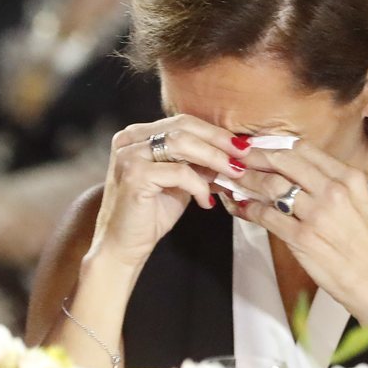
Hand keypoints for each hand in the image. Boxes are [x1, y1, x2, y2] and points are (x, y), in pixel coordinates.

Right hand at [88, 115, 249, 268]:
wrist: (124, 245)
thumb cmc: (151, 213)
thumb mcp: (180, 182)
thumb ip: (199, 164)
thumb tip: (234, 154)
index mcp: (138, 135)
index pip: (183, 122)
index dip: (215, 132)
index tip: (242, 146)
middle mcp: (130, 140)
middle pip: (183, 126)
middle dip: (218, 141)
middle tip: (243, 156)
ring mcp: (129, 155)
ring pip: (181, 143)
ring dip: (214, 158)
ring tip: (233, 174)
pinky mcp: (134, 176)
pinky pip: (178, 172)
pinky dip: (198, 185)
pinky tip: (206, 202)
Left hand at [229, 142, 367, 322]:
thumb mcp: (360, 204)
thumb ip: (333, 186)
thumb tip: (298, 176)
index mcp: (349, 178)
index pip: (304, 149)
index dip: (277, 145)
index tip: (261, 147)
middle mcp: (333, 191)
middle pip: (283, 161)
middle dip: (254, 157)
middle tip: (237, 157)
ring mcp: (316, 214)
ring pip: (270, 185)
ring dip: (247, 181)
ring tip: (233, 180)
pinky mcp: (302, 238)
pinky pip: (266, 215)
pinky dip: (249, 209)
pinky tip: (242, 206)